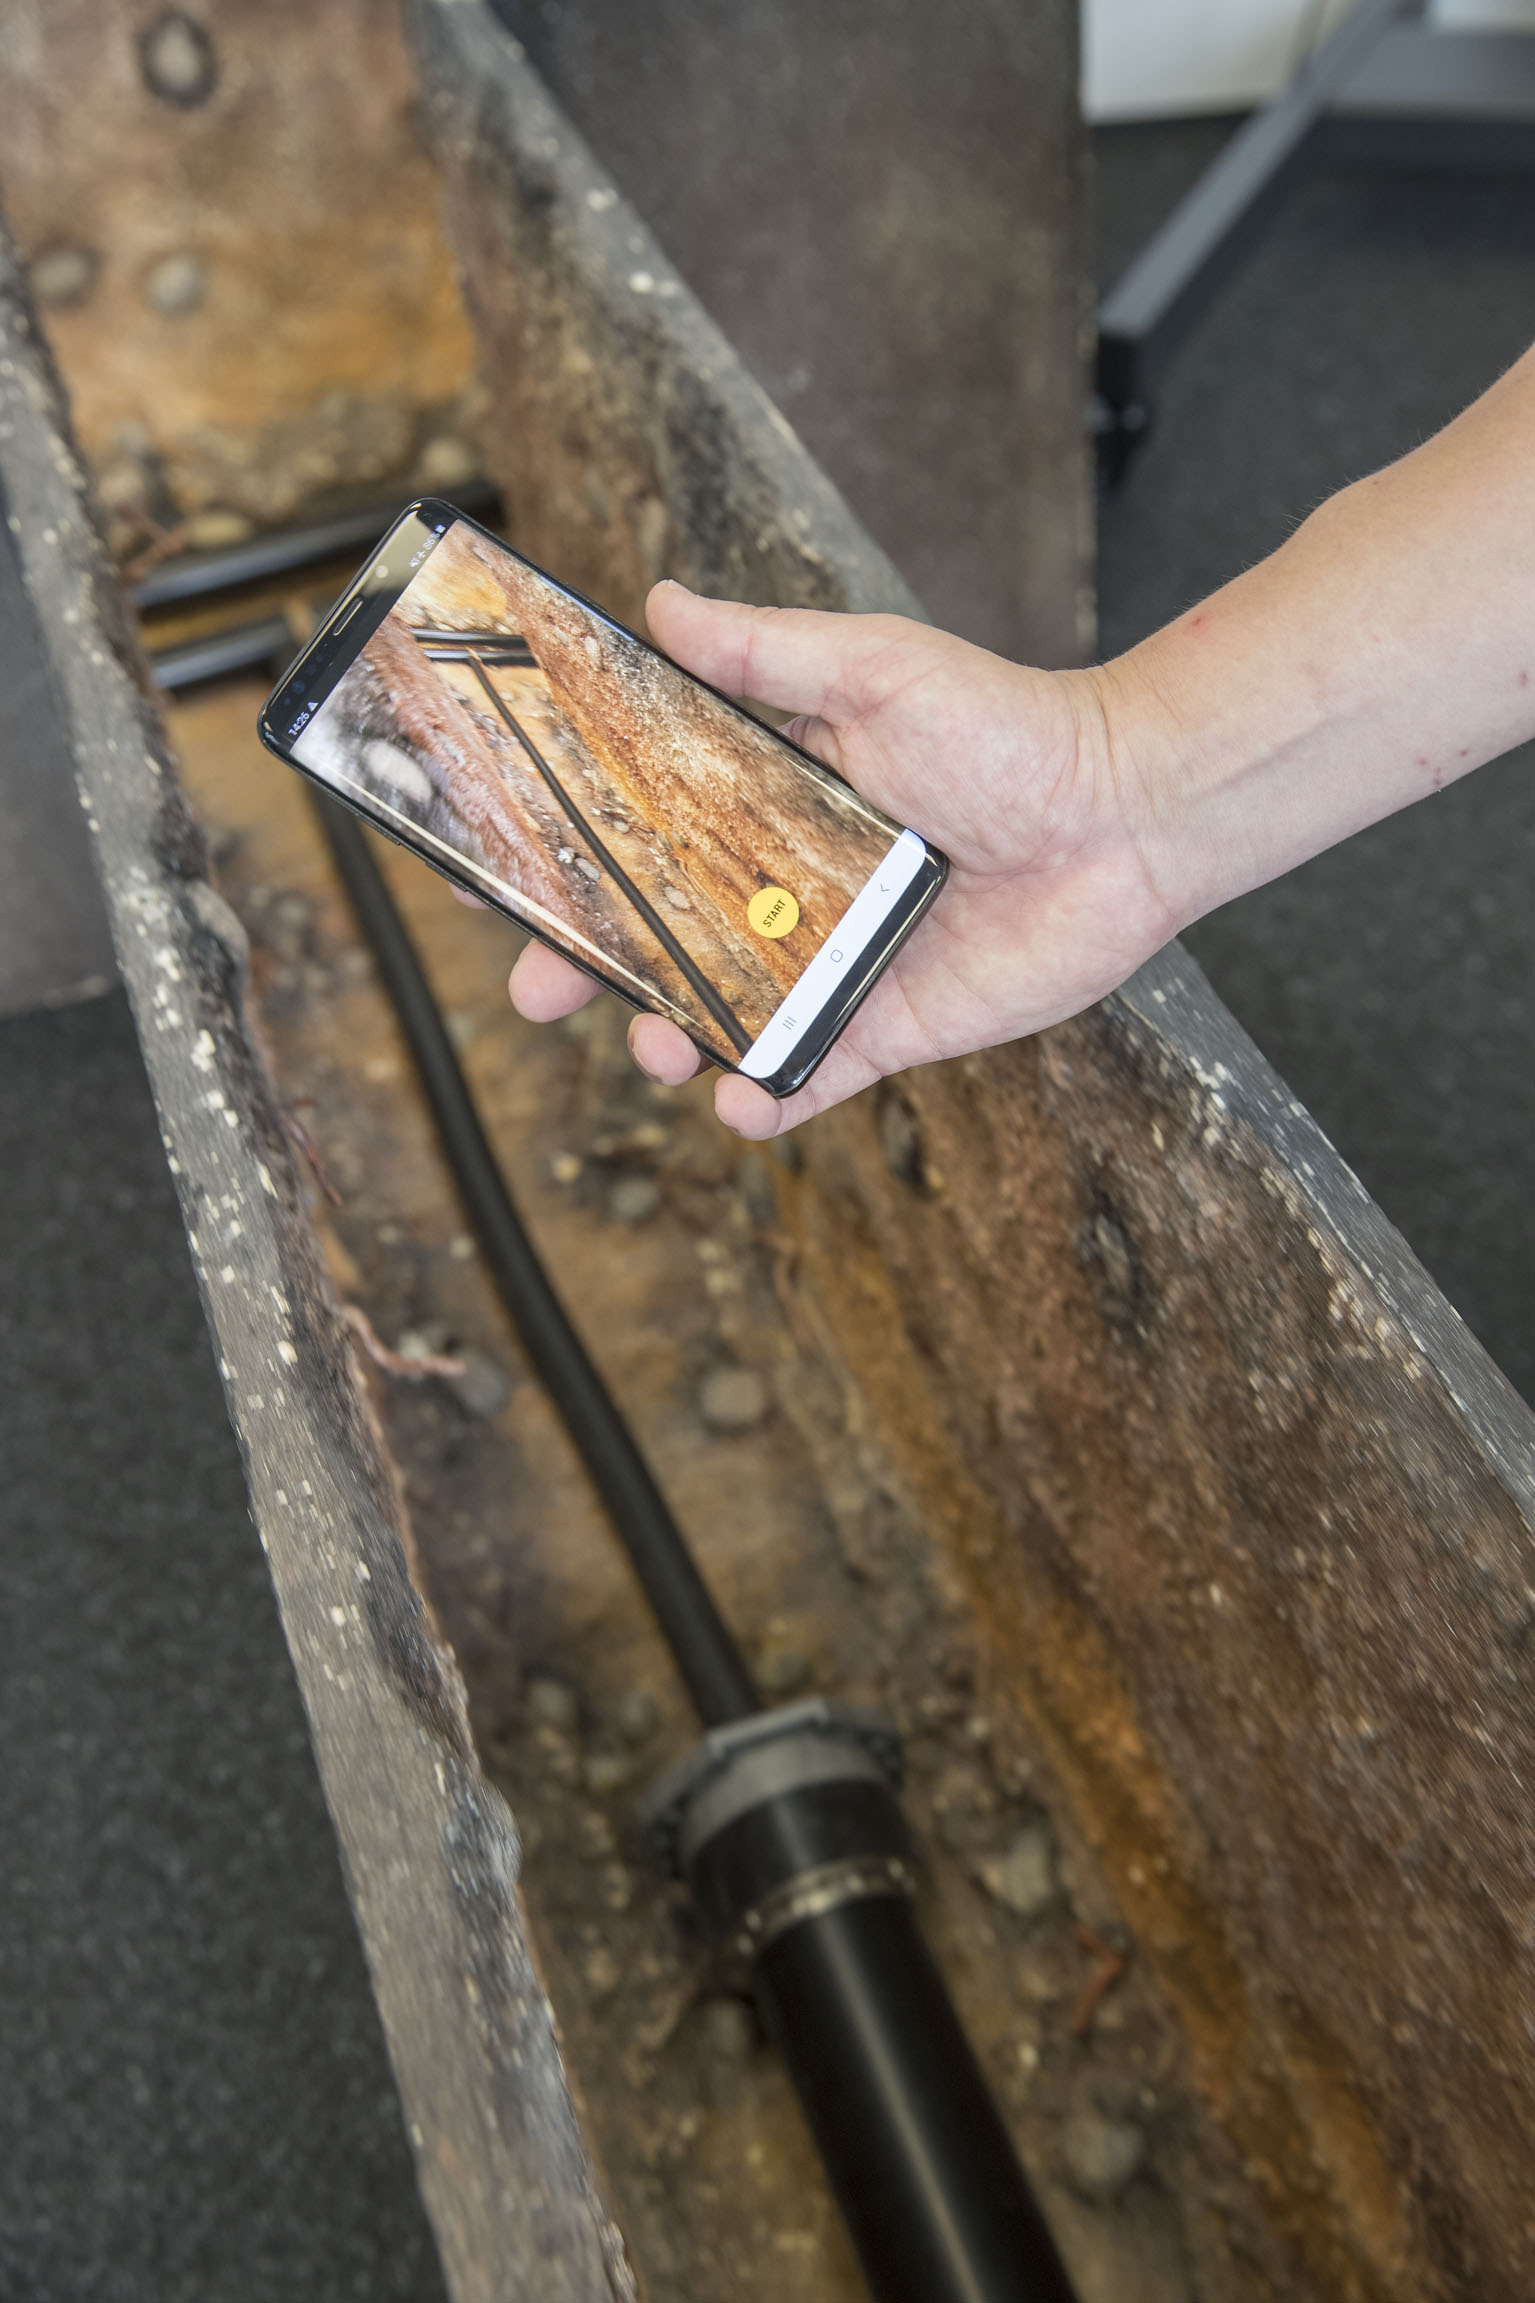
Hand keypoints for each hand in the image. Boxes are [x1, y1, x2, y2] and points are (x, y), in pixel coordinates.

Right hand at [509, 582, 1178, 1137]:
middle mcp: (787, 889)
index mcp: (767, 804)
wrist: (1126, 811)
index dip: (574, 865)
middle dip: (590, 971)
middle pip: (662, 940)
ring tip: (656, 1049)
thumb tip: (656, 602)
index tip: (502, 880)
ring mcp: (833, 963)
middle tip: (538, 994)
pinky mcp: (888, 1025)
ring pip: (722, 1016)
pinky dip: (768, 1102)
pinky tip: (739, 1107)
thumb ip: (765, 650)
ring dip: (671, 1040)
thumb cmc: (1010, 727)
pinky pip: (812, 1076)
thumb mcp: (874, 668)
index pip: (644, 838)